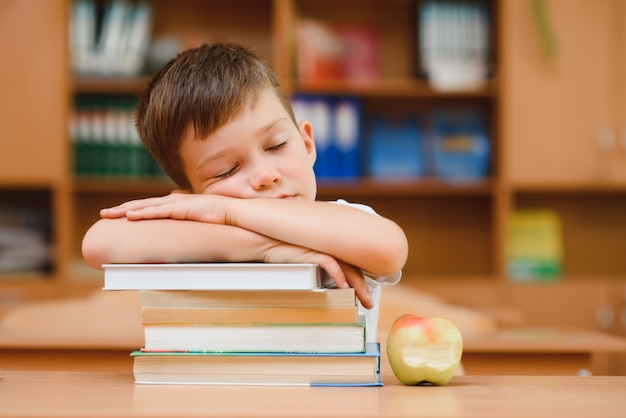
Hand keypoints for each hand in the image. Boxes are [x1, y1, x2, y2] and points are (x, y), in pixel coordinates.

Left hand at [100, 191, 229, 224]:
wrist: (232, 211)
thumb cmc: (218, 215)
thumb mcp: (197, 217)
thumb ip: (187, 215)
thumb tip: (180, 215)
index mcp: (175, 203)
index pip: (148, 206)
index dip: (132, 209)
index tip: (117, 214)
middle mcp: (172, 200)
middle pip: (141, 204)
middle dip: (121, 209)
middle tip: (104, 214)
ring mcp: (175, 203)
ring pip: (145, 207)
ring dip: (126, 210)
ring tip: (110, 215)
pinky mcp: (181, 209)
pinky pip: (157, 212)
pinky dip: (143, 213)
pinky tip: (131, 216)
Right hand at [262, 243, 371, 307]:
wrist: (267, 242)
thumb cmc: (285, 253)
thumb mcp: (306, 262)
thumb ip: (318, 269)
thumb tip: (327, 286)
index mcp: (331, 250)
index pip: (352, 265)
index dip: (361, 280)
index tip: (365, 295)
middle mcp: (330, 249)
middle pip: (354, 268)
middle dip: (364, 287)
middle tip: (369, 303)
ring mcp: (323, 249)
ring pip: (347, 268)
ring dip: (357, 286)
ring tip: (363, 300)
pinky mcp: (313, 252)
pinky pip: (330, 264)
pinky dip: (338, 276)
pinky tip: (343, 287)